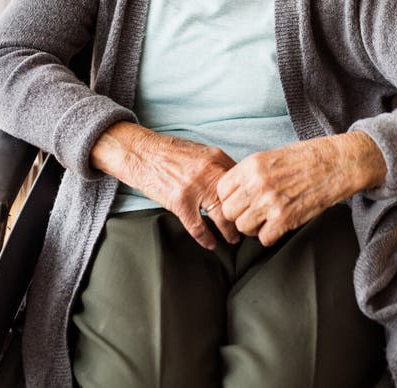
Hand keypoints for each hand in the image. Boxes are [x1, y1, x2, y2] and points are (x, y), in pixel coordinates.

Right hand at [89, 122, 239, 249]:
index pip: (242, 183)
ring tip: (233, 239)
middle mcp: (210, 172)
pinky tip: (211, 244)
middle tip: (249, 228)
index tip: (254, 209)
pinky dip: (207, 239)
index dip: (251, 198)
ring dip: (229, 232)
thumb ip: (219, 166)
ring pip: (221, 217)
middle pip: (236, 201)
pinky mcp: (179, 202)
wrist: (142, 153)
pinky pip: (198, 227)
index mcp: (217, 159)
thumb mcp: (200, 152)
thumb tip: (238, 184)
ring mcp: (195, 188)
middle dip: (244, 218)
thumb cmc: (171, 153)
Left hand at [216, 132, 386, 246]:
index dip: (228, 197)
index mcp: (251, 165)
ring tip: (265, 218)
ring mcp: (270, 203)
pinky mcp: (286, 220)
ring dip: (253, 226)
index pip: (221, 190)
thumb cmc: (304, 157)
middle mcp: (257, 184)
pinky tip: (278, 225)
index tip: (238, 199)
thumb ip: (249, 173)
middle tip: (251, 211)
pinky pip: (264, 238)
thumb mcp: (270, 156)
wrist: (335, 164)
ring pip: (243, 228)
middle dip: (238, 214)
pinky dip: (269, 235)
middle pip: (228, 212)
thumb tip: (232, 191)